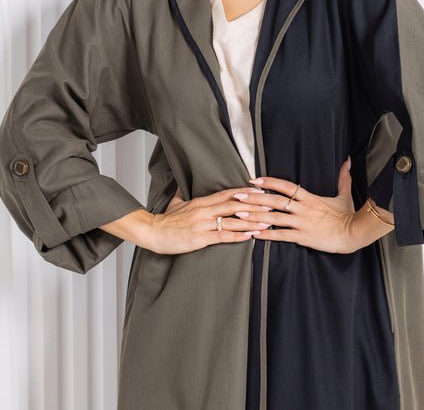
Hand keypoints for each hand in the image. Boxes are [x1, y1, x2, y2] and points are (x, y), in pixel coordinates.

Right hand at [144, 183, 274, 254]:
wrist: (153, 232)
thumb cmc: (166, 219)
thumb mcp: (176, 202)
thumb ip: (184, 194)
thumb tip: (184, 184)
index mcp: (201, 202)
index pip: (227, 193)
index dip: (245, 192)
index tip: (260, 191)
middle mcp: (204, 210)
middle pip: (234, 204)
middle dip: (254, 205)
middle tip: (271, 204)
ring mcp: (202, 224)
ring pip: (231, 221)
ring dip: (251, 222)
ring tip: (266, 222)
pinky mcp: (199, 238)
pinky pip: (222, 237)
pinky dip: (237, 236)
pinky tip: (249, 237)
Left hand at [230, 156, 372, 253]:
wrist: (354, 233)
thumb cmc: (348, 214)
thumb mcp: (344, 194)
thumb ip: (343, 177)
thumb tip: (347, 161)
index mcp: (309, 197)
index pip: (285, 186)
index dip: (269, 182)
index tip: (254, 180)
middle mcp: (302, 208)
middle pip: (274, 201)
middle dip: (254, 198)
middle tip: (237, 196)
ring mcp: (301, 223)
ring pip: (274, 218)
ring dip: (255, 216)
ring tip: (238, 214)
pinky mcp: (303, 237)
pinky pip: (282, 235)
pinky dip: (267, 235)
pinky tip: (254, 235)